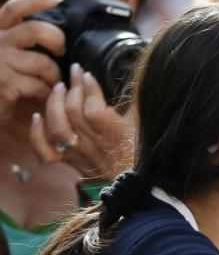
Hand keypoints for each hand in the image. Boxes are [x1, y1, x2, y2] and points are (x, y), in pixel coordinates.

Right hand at [0, 0, 63, 121]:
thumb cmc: (5, 81)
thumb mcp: (12, 54)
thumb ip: (26, 40)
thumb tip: (59, 35)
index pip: (15, 8)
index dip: (37, 1)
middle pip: (34, 30)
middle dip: (56, 40)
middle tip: (61, 51)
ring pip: (43, 63)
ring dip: (55, 74)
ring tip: (54, 82)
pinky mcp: (4, 83)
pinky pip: (40, 86)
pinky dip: (49, 92)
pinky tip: (46, 96)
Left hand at [29, 63, 133, 182]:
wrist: (134, 183)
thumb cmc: (141, 149)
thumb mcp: (144, 122)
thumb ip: (140, 97)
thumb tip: (144, 72)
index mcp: (114, 134)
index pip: (93, 108)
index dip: (88, 88)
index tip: (88, 75)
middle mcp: (94, 144)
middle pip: (73, 111)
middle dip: (73, 87)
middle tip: (75, 74)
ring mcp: (79, 153)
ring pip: (57, 127)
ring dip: (54, 103)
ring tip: (59, 88)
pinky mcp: (69, 161)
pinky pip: (45, 151)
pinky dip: (37, 134)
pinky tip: (37, 117)